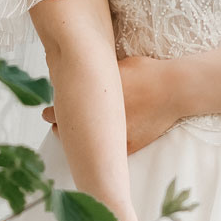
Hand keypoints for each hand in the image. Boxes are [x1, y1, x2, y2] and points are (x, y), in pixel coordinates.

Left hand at [42, 54, 182, 153]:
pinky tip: (100, 143)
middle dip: (61, 125)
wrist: (172, 90)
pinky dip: (102, 148)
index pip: (56, 112)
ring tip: (76, 132)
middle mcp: (95, 122)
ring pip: (84, 145)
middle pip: (65, 130)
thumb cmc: (143, 73)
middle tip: (55, 123)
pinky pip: (106, 153)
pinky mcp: (126, 148)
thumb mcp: (111, 67)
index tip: (48, 112)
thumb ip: (92, 75)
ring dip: (79, 138)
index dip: (51, 112)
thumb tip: (78, 75)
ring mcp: (110, 137)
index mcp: (86, 99)